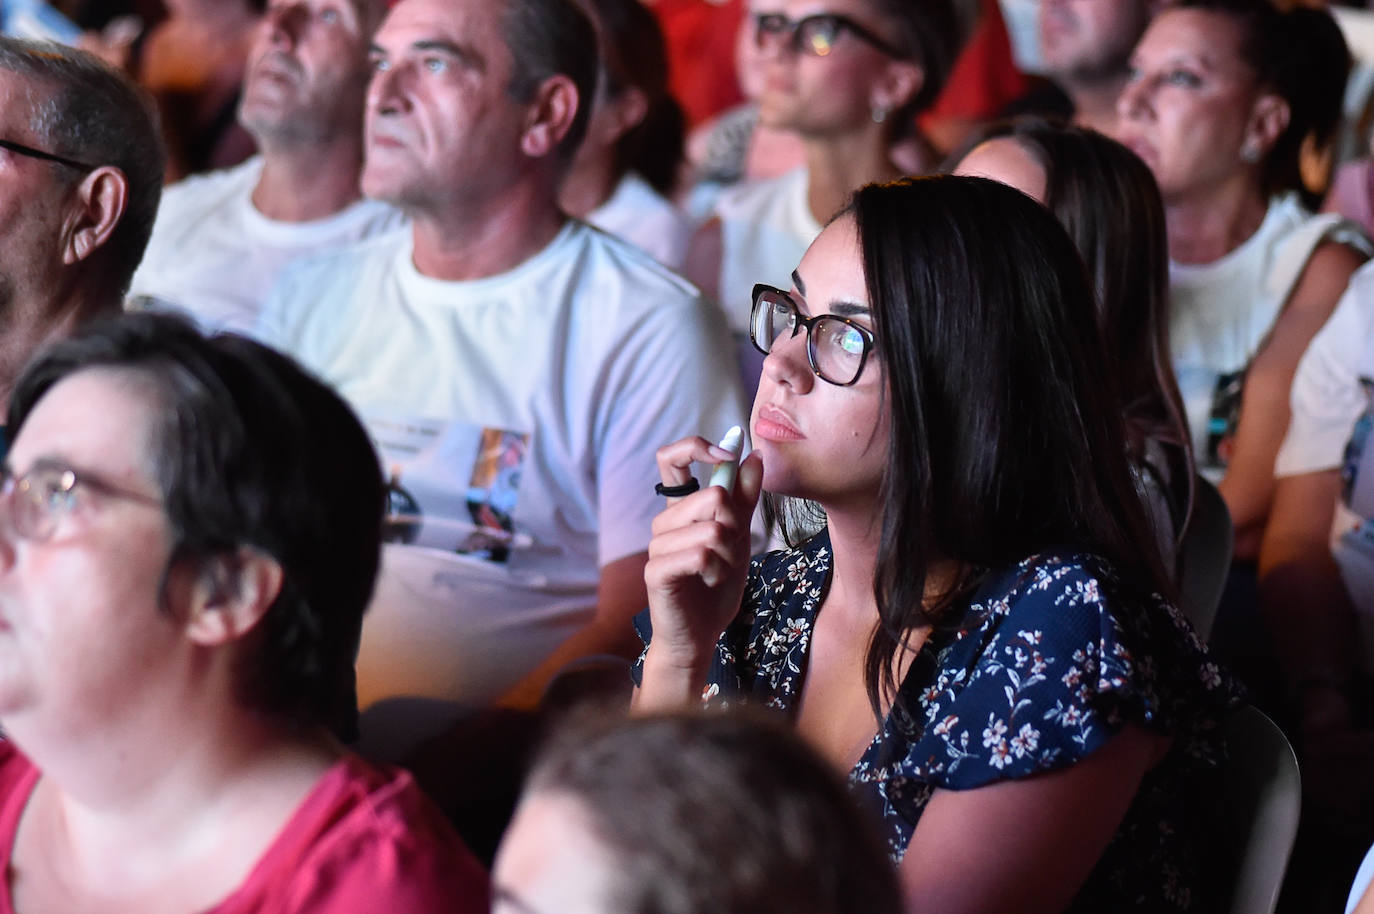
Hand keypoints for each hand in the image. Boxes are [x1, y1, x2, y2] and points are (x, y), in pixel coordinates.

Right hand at [642, 435, 763, 681]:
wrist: (701, 634)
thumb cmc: (716, 585)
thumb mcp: (739, 536)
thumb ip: (743, 498)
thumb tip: (753, 455)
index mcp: (680, 508)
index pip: (671, 458)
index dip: (697, 447)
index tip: (725, 453)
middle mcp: (663, 521)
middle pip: (712, 496)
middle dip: (736, 526)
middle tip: (731, 551)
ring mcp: (656, 545)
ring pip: (712, 528)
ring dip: (730, 553)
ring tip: (721, 570)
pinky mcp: (657, 570)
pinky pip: (701, 554)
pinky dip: (718, 570)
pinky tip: (711, 581)